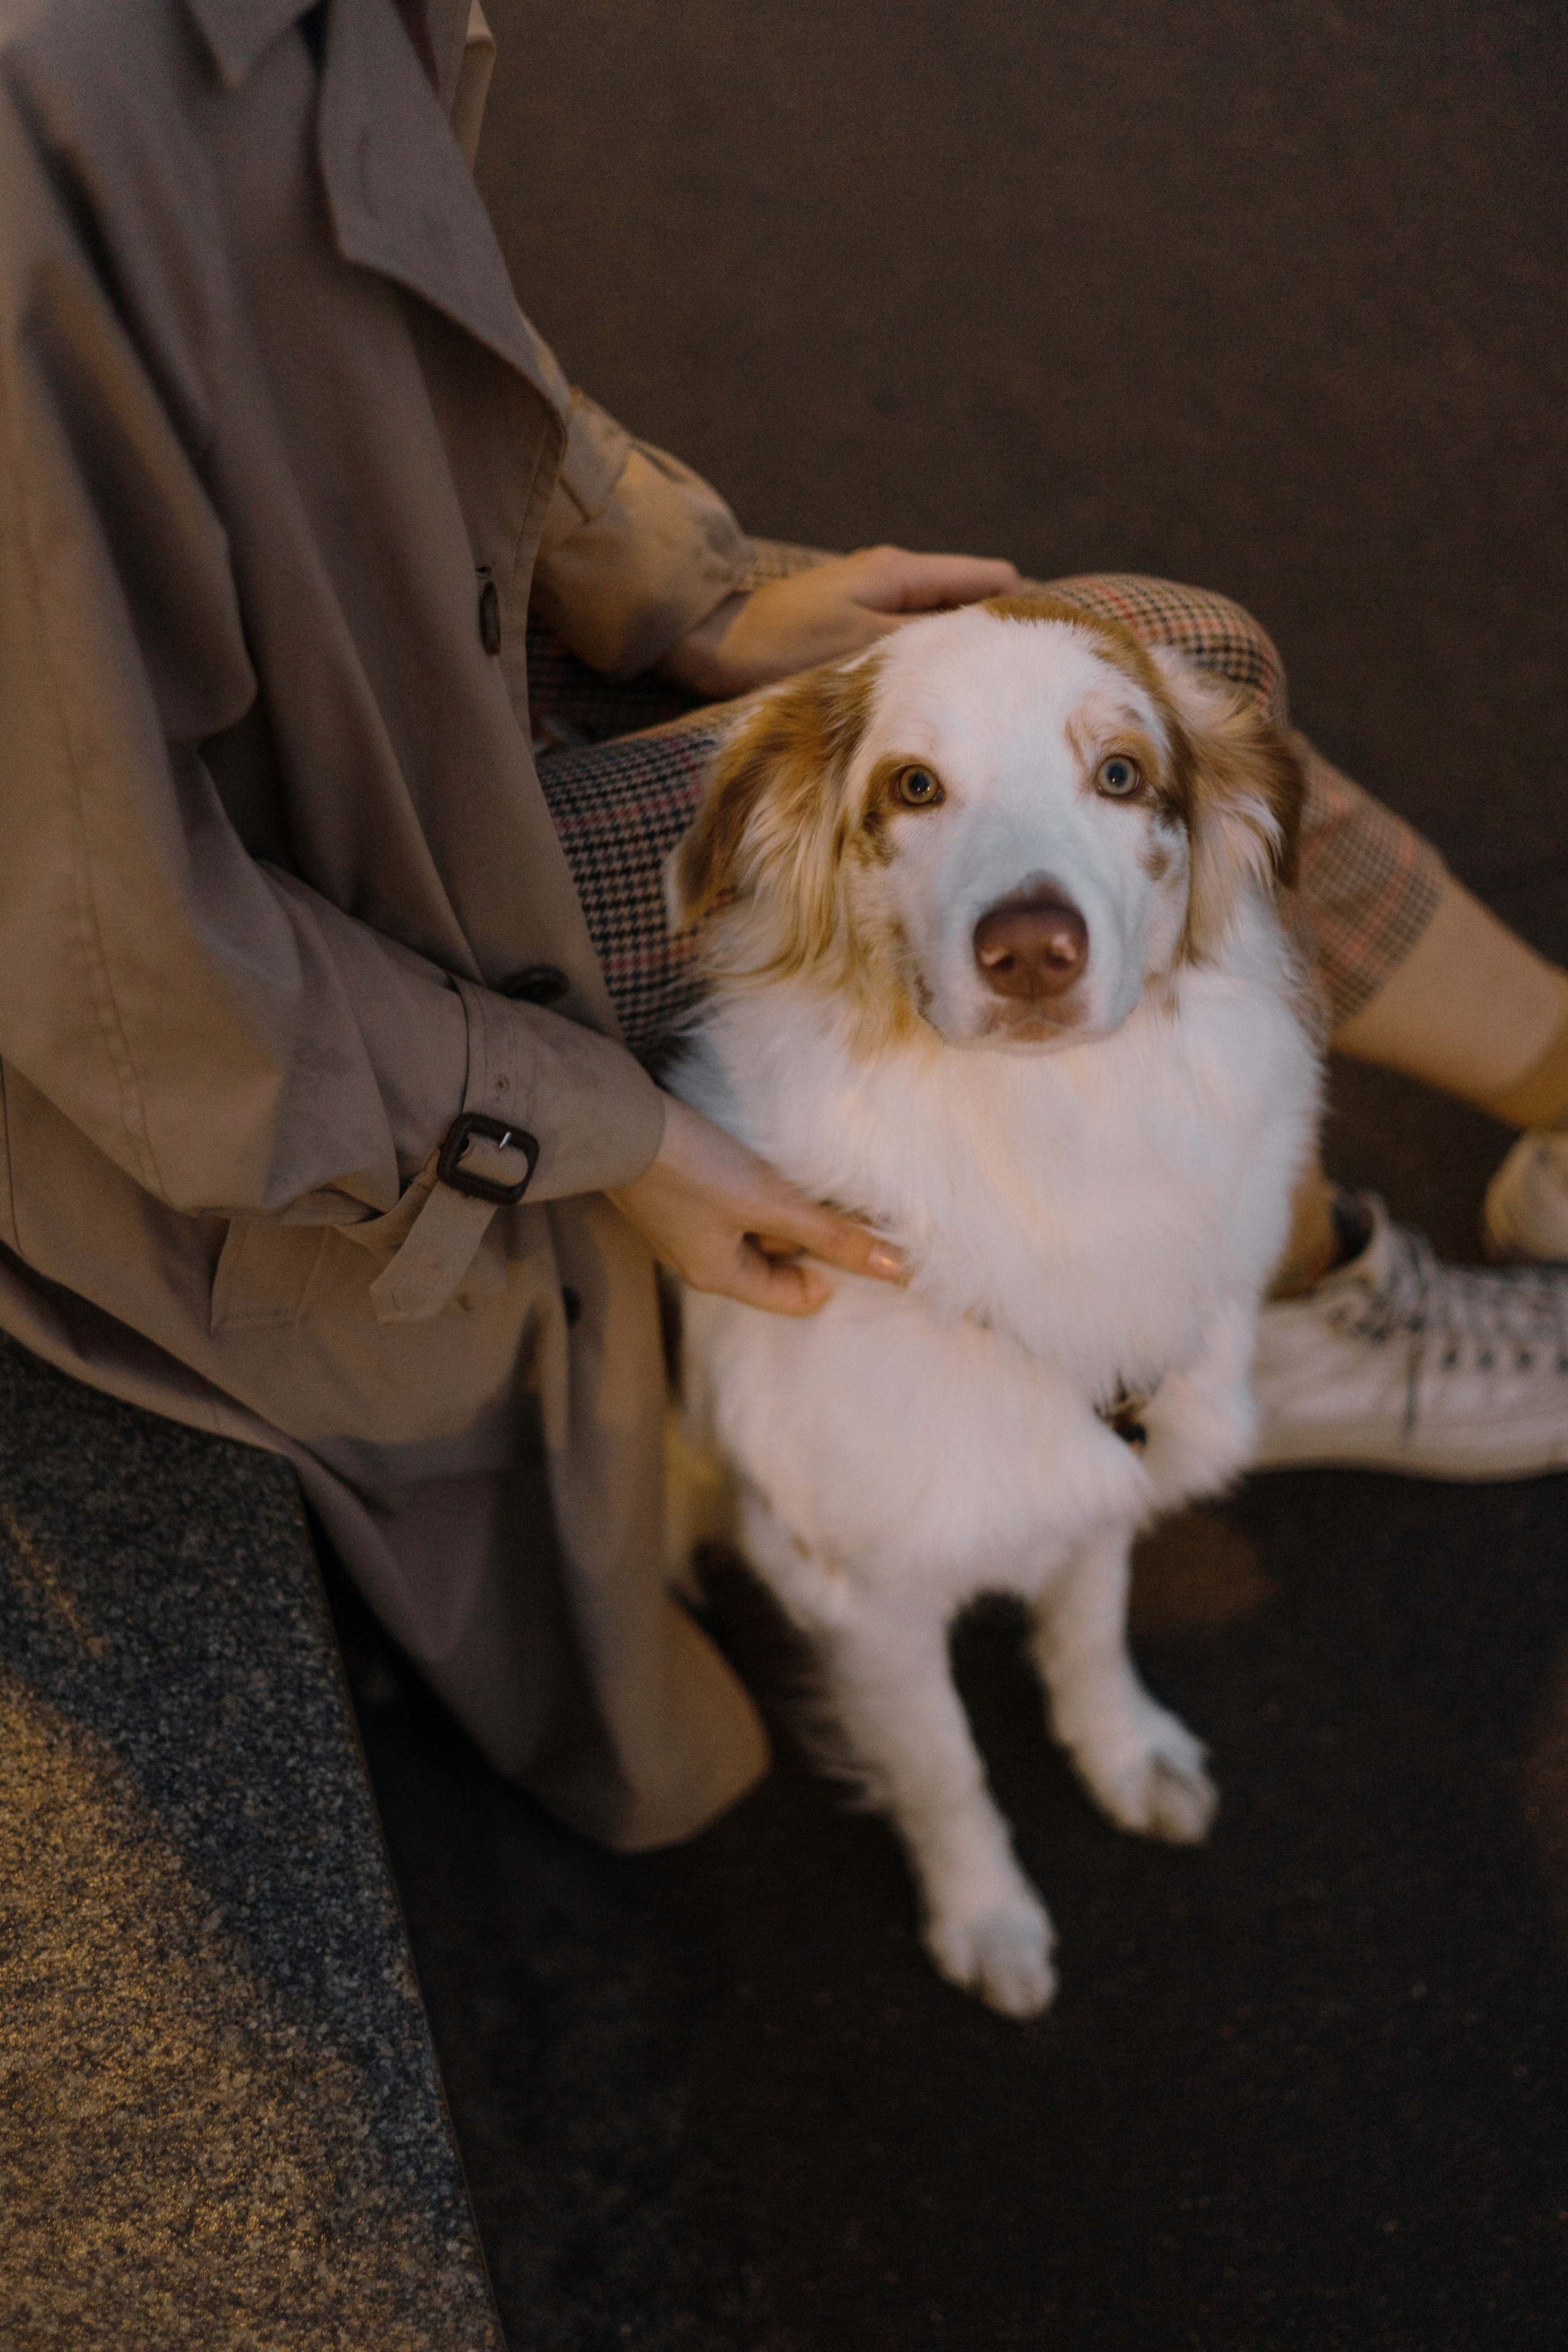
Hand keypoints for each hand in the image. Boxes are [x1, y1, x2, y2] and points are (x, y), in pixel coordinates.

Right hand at [608, 1095, 907, 1315]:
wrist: (618, 1122)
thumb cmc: (692, 1168)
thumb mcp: (770, 1203)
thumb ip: (831, 1234)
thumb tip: (897, 1270)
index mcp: (721, 1277)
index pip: (796, 1297)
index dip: (832, 1272)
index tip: (855, 1236)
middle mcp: (700, 1260)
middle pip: (776, 1261)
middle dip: (809, 1235)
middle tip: (843, 1200)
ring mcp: (686, 1227)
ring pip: (755, 1227)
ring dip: (784, 1208)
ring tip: (808, 1174)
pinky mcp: (678, 1192)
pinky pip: (733, 1203)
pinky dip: (757, 1189)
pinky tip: (768, 1159)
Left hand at [661, 544, 1020, 699]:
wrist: (713, 648)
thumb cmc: (782, 645)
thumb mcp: (862, 644)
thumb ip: (925, 639)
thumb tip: (984, 641)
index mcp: (900, 572)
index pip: (988, 577)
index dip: (1022, 607)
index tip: (1052, 643)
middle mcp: (892, 577)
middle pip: (970, 598)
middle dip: (997, 631)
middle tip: (1032, 678)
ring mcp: (874, 599)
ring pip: (942, 621)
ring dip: (963, 650)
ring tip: (995, 691)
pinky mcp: (856, 624)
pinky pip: (913, 637)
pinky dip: (931, 658)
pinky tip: (941, 691)